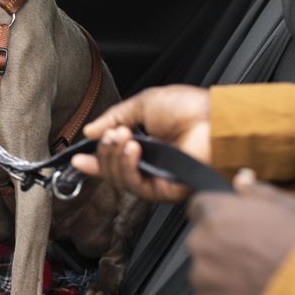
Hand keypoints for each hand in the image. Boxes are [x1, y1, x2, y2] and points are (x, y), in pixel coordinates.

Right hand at [70, 85, 210, 201]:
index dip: (95, 159)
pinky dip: (128, 168)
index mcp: (147, 143)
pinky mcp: (165, 190)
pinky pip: (136, 186)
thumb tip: (90, 131)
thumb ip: (115, 117)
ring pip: (120, 179)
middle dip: (105, 151)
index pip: (114, 157)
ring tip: (123, 137)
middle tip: (112, 133)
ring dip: (114, 157)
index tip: (78, 158)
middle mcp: (151, 162)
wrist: (216, 120)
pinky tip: (133, 150)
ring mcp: (157, 177)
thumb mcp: (144, 103)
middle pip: (112, 169)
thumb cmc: (191, 108)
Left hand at [187, 170, 294, 294]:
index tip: (237, 225)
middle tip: (255, 253)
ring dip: (223, 273)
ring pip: (206, 271)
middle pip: (203, 240)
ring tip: (258, 277)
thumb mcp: (289, 206)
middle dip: (222, 245)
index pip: (200, 206)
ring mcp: (203, 277)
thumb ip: (257, 191)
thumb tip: (241, 181)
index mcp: (215, 213)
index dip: (221, 215)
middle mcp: (202, 243)